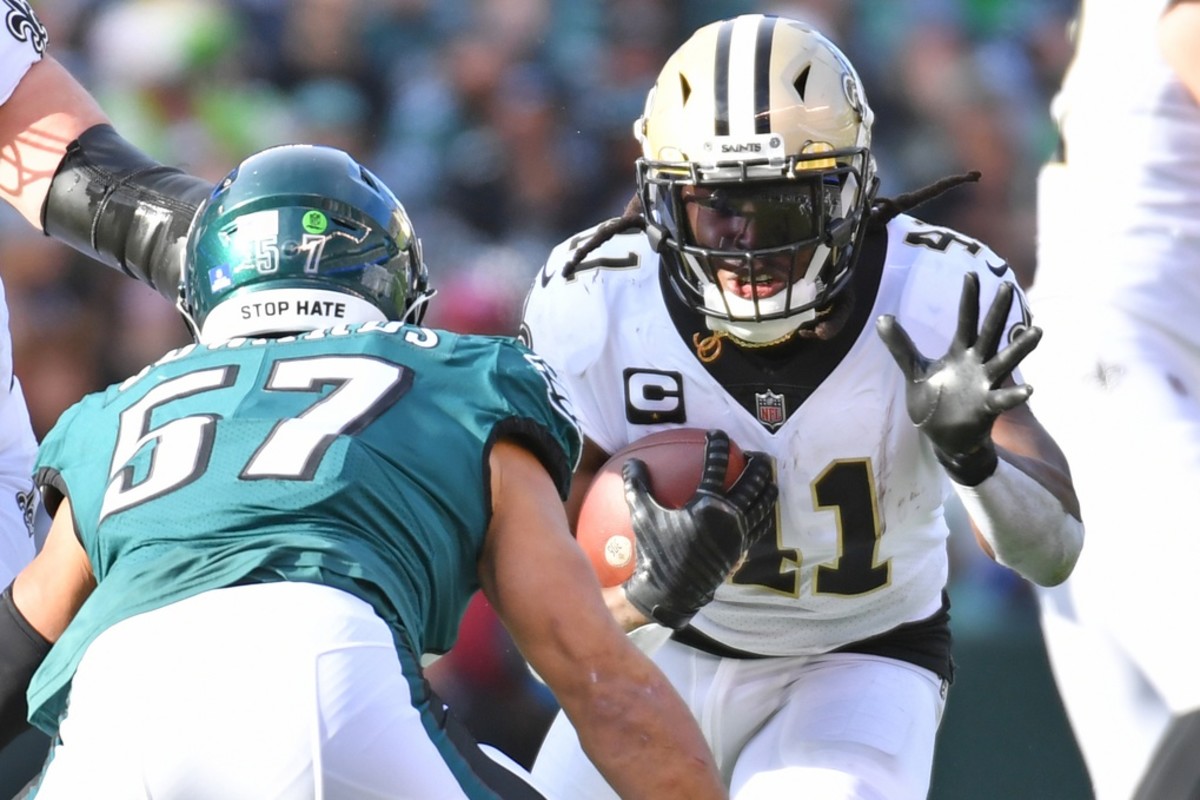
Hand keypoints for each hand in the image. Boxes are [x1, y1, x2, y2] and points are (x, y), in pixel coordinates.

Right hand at [622, 430, 777, 629]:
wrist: (672, 593)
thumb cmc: (655, 553)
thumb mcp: (641, 517)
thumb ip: (637, 486)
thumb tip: (631, 463)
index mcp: (707, 504)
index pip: (717, 464)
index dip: (718, 444)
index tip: (717, 435)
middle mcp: (730, 516)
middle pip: (753, 480)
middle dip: (757, 463)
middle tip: (754, 453)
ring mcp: (739, 534)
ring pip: (764, 504)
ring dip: (768, 486)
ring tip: (768, 478)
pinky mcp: (742, 550)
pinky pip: (760, 527)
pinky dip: (764, 514)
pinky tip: (761, 511)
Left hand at [876, 272, 1041, 484]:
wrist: (942, 437)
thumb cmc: (933, 402)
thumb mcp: (914, 370)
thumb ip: (900, 346)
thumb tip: (882, 317)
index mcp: (959, 353)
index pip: (965, 320)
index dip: (968, 299)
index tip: (971, 274)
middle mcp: (976, 364)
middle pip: (989, 332)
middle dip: (997, 311)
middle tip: (1008, 287)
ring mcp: (984, 384)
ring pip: (1004, 361)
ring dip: (1020, 348)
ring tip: (1037, 331)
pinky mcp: (986, 407)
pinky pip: (1002, 399)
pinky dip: (1014, 395)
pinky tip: (1029, 389)